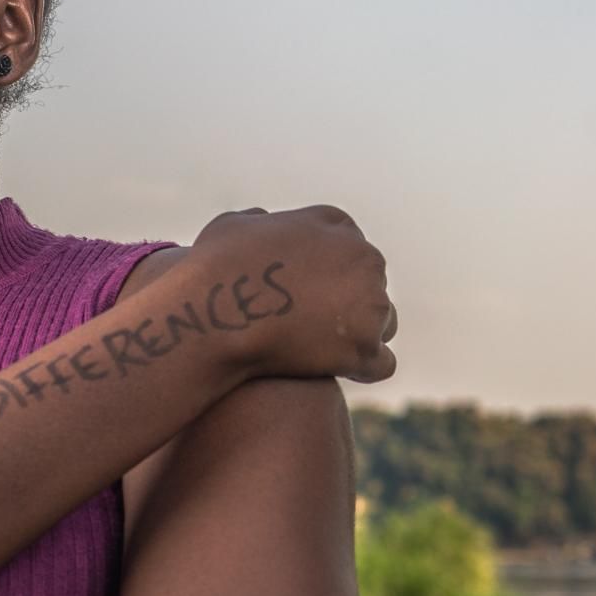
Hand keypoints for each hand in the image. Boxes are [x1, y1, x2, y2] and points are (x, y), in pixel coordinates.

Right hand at [190, 204, 397, 382]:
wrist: (215, 313)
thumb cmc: (213, 271)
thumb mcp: (230, 227)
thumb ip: (255, 223)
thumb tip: (260, 222)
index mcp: (334, 225)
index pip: (351, 249)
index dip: (331, 274)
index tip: (310, 294)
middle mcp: (363, 256)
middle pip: (371, 284)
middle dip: (350, 305)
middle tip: (315, 329)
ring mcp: (371, 301)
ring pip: (381, 323)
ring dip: (358, 338)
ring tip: (323, 355)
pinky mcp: (365, 345)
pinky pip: (381, 363)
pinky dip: (363, 370)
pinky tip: (340, 374)